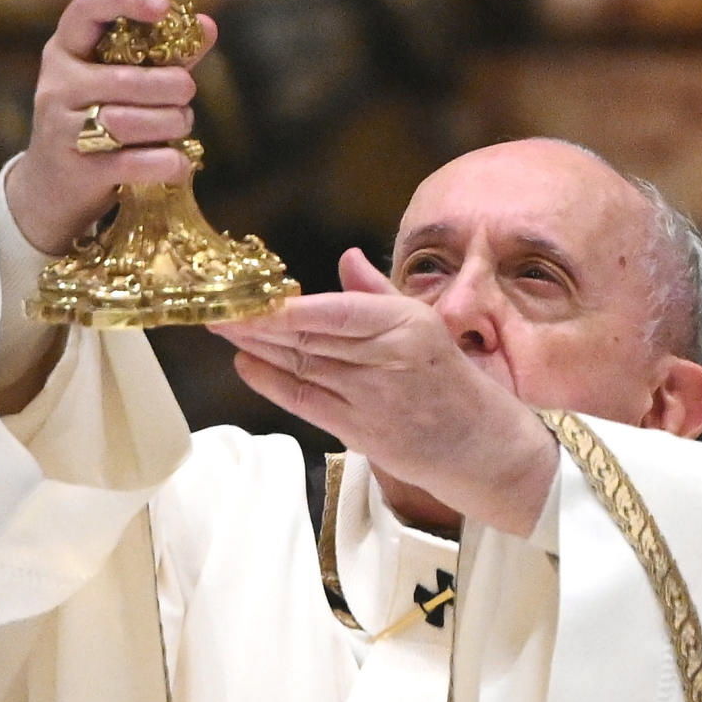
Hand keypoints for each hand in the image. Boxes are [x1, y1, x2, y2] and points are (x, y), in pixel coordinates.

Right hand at [2, 0, 216, 253]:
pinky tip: (179, 162)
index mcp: (66, 49)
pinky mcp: (77, 170)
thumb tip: (207, 25)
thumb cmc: (97, 120)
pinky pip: (135, 162)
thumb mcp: (121, 81)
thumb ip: (163, 55)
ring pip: (131, 121)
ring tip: (179, 124)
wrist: (52, 187)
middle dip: (172, 87)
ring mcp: (61, 128)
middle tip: (185, 95)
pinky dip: (168, 162)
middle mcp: (57, 84)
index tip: (164, 7)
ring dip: (172, 123)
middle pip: (127, 78)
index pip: (88, 7)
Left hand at [209, 249, 559, 536]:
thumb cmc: (451, 379)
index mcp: (408, 324)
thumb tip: (347, 257)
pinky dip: (272, 384)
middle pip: (310, 339)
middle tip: (220, 307)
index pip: (338, 312)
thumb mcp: (425, 324)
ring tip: (225, 329)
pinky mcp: (360, 432)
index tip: (254, 294)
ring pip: (302, 367)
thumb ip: (379, 292)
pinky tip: (246, 364)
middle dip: (259, 323)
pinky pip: (306, 403)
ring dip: (258, 349)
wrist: (481, 444)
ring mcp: (372, 399)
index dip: (290, 307)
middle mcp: (389, 359)